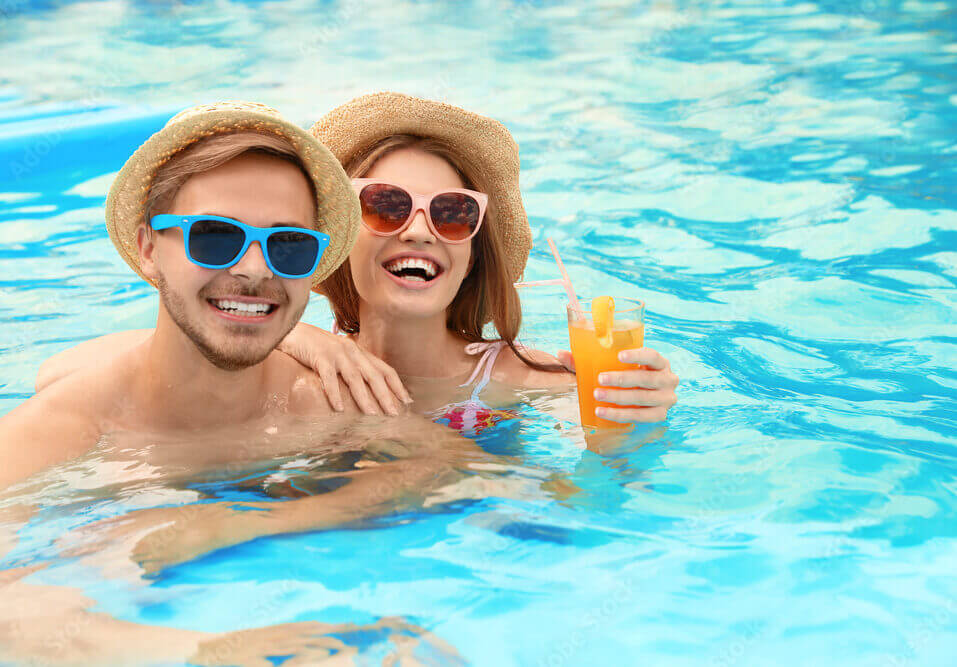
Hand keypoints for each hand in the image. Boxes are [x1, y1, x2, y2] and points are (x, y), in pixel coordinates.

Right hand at [278, 322, 410, 415]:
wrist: (293, 332)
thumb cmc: (316, 348)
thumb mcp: (340, 356)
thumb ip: (353, 369)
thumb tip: (366, 392)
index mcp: (360, 352)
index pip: (385, 369)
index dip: (397, 385)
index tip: (407, 401)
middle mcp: (352, 351)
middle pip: (374, 376)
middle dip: (386, 396)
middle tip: (394, 414)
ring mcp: (337, 353)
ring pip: (355, 378)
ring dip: (364, 397)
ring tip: (372, 414)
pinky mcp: (320, 357)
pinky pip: (329, 378)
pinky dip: (335, 393)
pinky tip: (339, 408)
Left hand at [558, 347, 677, 423]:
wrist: (640, 396)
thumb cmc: (625, 375)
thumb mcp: (612, 365)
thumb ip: (587, 359)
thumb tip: (560, 354)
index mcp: (660, 363)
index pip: (653, 356)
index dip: (638, 356)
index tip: (619, 355)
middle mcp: (669, 379)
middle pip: (647, 380)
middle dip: (622, 379)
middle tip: (600, 379)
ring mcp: (667, 399)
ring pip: (643, 399)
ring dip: (619, 398)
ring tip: (598, 395)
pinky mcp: (660, 415)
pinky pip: (641, 417)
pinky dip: (620, 415)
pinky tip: (603, 412)